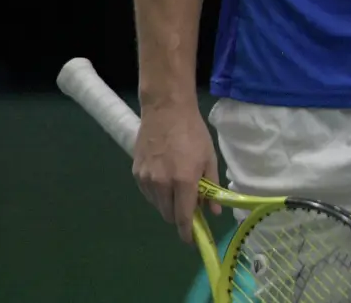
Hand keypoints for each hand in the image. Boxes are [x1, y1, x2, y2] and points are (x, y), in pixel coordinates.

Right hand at [133, 100, 220, 242]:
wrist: (166, 110)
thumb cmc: (193, 132)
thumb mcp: (209, 158)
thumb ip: (211, 187)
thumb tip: (214, 211)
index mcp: (183, 181)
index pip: (183, 217)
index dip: (187, 233)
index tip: (192, 241)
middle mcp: (161, 184)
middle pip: (168, 215)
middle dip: (180, 216)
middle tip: (191, 206)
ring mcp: (146, 179)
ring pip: (157, 205)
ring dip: (168, 204)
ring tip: (179, 188)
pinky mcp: (136, 173)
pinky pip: (148, 194)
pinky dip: (158, 194)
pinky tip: (166, 180)